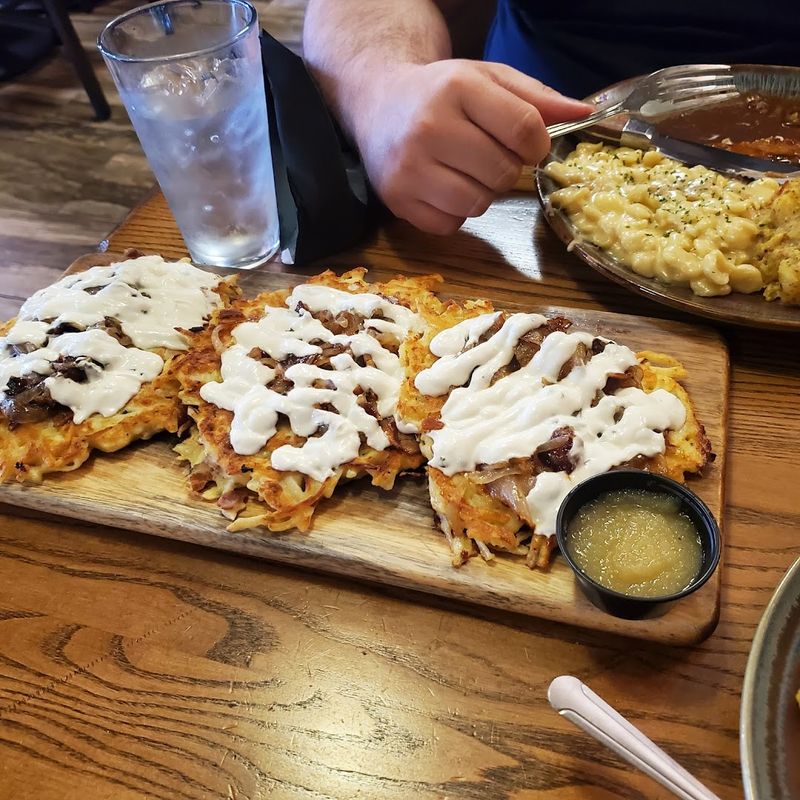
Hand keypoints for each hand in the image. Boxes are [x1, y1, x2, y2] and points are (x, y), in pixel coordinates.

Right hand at [351, 59, 590, 234]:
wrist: (377, 103)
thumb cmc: (440, 93)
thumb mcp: (487, 79)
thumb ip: (535, 97)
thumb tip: (584, 114)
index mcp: (458, 88)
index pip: (523, 129)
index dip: (537, 145)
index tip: (528, 144)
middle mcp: (429, 128)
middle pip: (502, 173)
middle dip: (505, 168)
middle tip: (485, 154)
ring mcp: (409, 168)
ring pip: (478, 204)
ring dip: (481, 193)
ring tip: (464, 170)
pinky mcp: (397, 199)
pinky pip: (450, 224)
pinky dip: (454, 212)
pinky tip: (442, 187)